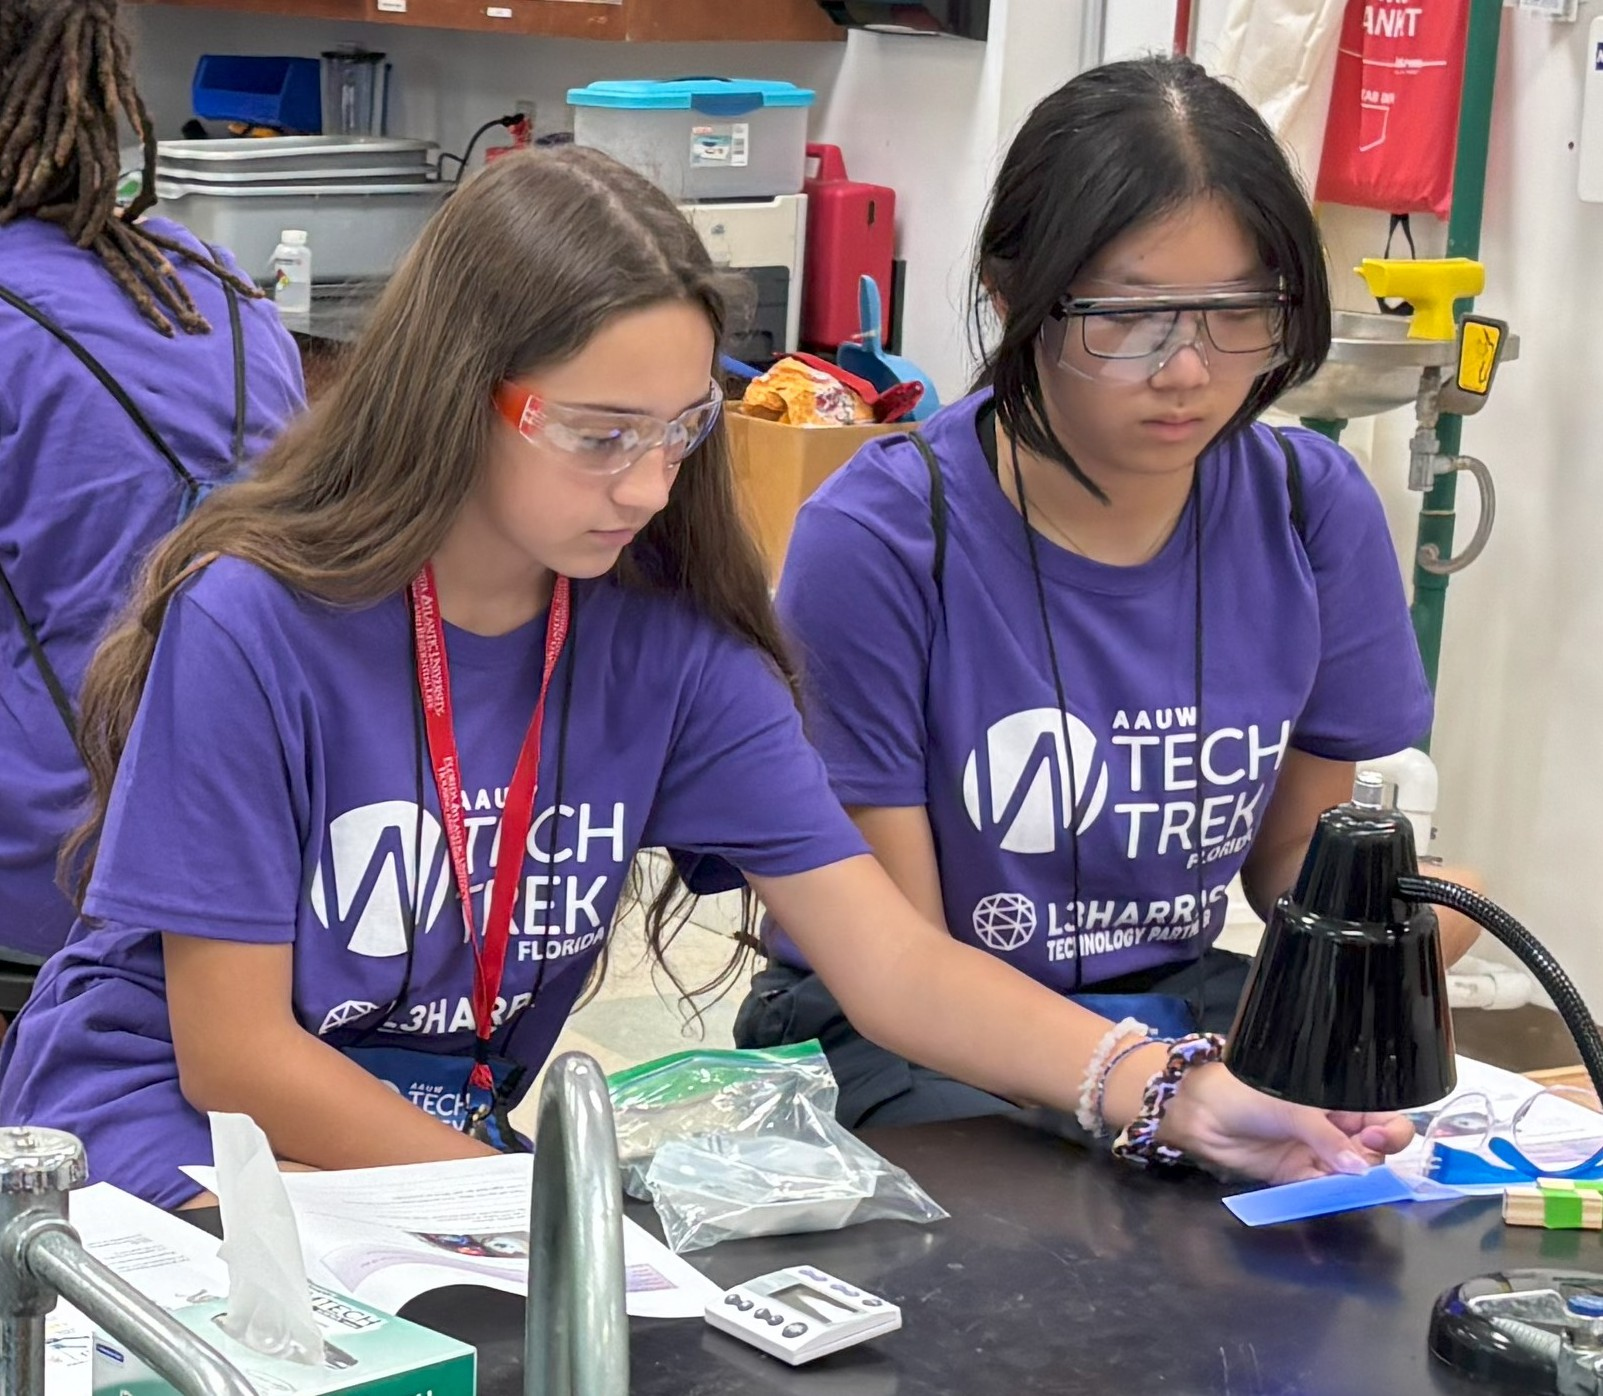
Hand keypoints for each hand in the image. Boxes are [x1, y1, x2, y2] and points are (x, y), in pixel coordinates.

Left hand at [1156, 1062, 1415, 1184]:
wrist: (1200, 1110)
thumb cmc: (1245, 1090)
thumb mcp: (1292, 1106)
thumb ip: (1326, 1136)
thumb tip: (1360, 1168)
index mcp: (1338, 1100)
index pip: (1381, 1118)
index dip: (1390, 1131)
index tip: (1378, 1138)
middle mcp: (1334, 1128)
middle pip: (1374, 1151)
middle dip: (1375, 1160)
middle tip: (1361, 1163)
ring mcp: (1316, 1153)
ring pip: (1352, 1175)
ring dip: (1354, 1182)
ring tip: (1345, 1181)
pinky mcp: (1297, 1176)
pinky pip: (1324, 1190)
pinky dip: (1331, 1195)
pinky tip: (1331, 1194)